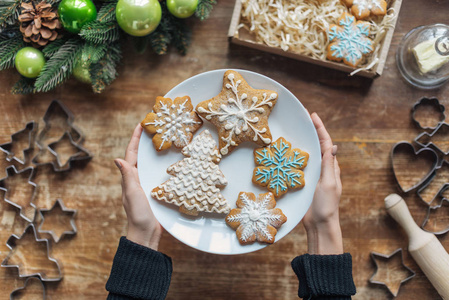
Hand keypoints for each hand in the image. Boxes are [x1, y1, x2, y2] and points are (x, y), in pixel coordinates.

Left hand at [114, 124, 162, 249]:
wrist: (146, 233)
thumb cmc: (138, 214)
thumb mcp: (133, 194)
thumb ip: (127, 177)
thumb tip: (117, 159)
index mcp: (130, 178)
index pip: (131, 154)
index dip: (135, 140)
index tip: (140, 125)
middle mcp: (137, 180)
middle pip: (140, 156)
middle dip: (145, 142)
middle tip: (154, 128)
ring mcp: (146, 186)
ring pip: (149, 164)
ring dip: (154, 152)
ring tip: (164, 140)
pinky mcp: (155, 192)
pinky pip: (158, 174)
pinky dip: (162, 165)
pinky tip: (172, 162)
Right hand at [302, 113, 342, 254]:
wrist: (319, 225)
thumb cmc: (326, 206)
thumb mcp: (328, 184)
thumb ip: (329, 166)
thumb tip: (332, 146)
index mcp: (331, 167)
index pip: (326, 143)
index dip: (320, 129)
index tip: (312, 116)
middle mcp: (323, 169)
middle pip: (317, 145)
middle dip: (311, 131)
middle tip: (302, 118)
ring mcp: (313, 176)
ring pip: (308, 154)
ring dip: (303, 142)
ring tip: (294, 131)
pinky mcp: (304, 183)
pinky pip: (299, 166)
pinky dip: (294, 157)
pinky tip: (286, 153)